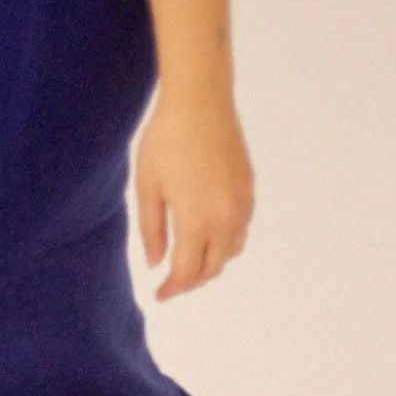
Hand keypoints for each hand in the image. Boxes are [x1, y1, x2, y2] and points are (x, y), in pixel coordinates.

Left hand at [134, 87, 254, 300]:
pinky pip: (242, 230)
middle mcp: (225, 217)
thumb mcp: (147, 188)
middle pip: (212, 267)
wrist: (200, 101)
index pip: (187, 272)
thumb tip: (156, 263)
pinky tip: (209, 237)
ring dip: (211, 264)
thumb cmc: (165, 141)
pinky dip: (226, 244)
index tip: (160, 294)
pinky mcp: (248, 188)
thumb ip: (152, 231)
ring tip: (190, 263)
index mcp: (196, 221)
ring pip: (231, 251)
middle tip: (172, 283)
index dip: (173, 289)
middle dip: (192, 281)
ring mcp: (241, 203)